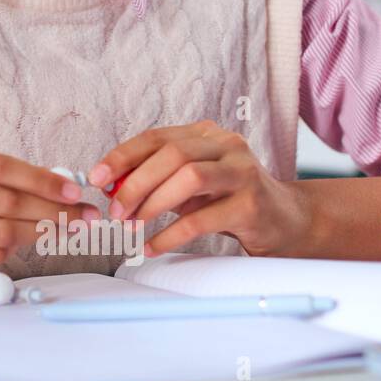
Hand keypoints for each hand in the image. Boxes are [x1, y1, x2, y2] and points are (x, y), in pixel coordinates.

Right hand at [0, 144, 102, 283]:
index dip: (43, 179)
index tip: (74, 190)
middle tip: (83, 217)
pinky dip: (10, 251)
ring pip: (1, 231)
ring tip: (63, 233)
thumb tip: (45, 185)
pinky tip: (24, 245)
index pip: (1, 167)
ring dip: (39, 234)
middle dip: (53, 211)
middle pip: (7, 201)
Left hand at [88, 121, 311, 257]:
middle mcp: (227, 145)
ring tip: (132, 226)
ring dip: (153, 203)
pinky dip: (171, 235)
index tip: (96, 177)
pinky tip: (153, 247)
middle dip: (135, 183)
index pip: (156, 137)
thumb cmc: (228, 199)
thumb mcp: (190, 183)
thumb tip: (111, 188)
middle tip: (114, 210)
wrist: (284, 220)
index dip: (122, 156)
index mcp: (206, 133)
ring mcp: (243, 172)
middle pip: (172, 154)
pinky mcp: (252, 204)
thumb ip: (156, 178)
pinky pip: (203, 219)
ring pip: (189, 178)